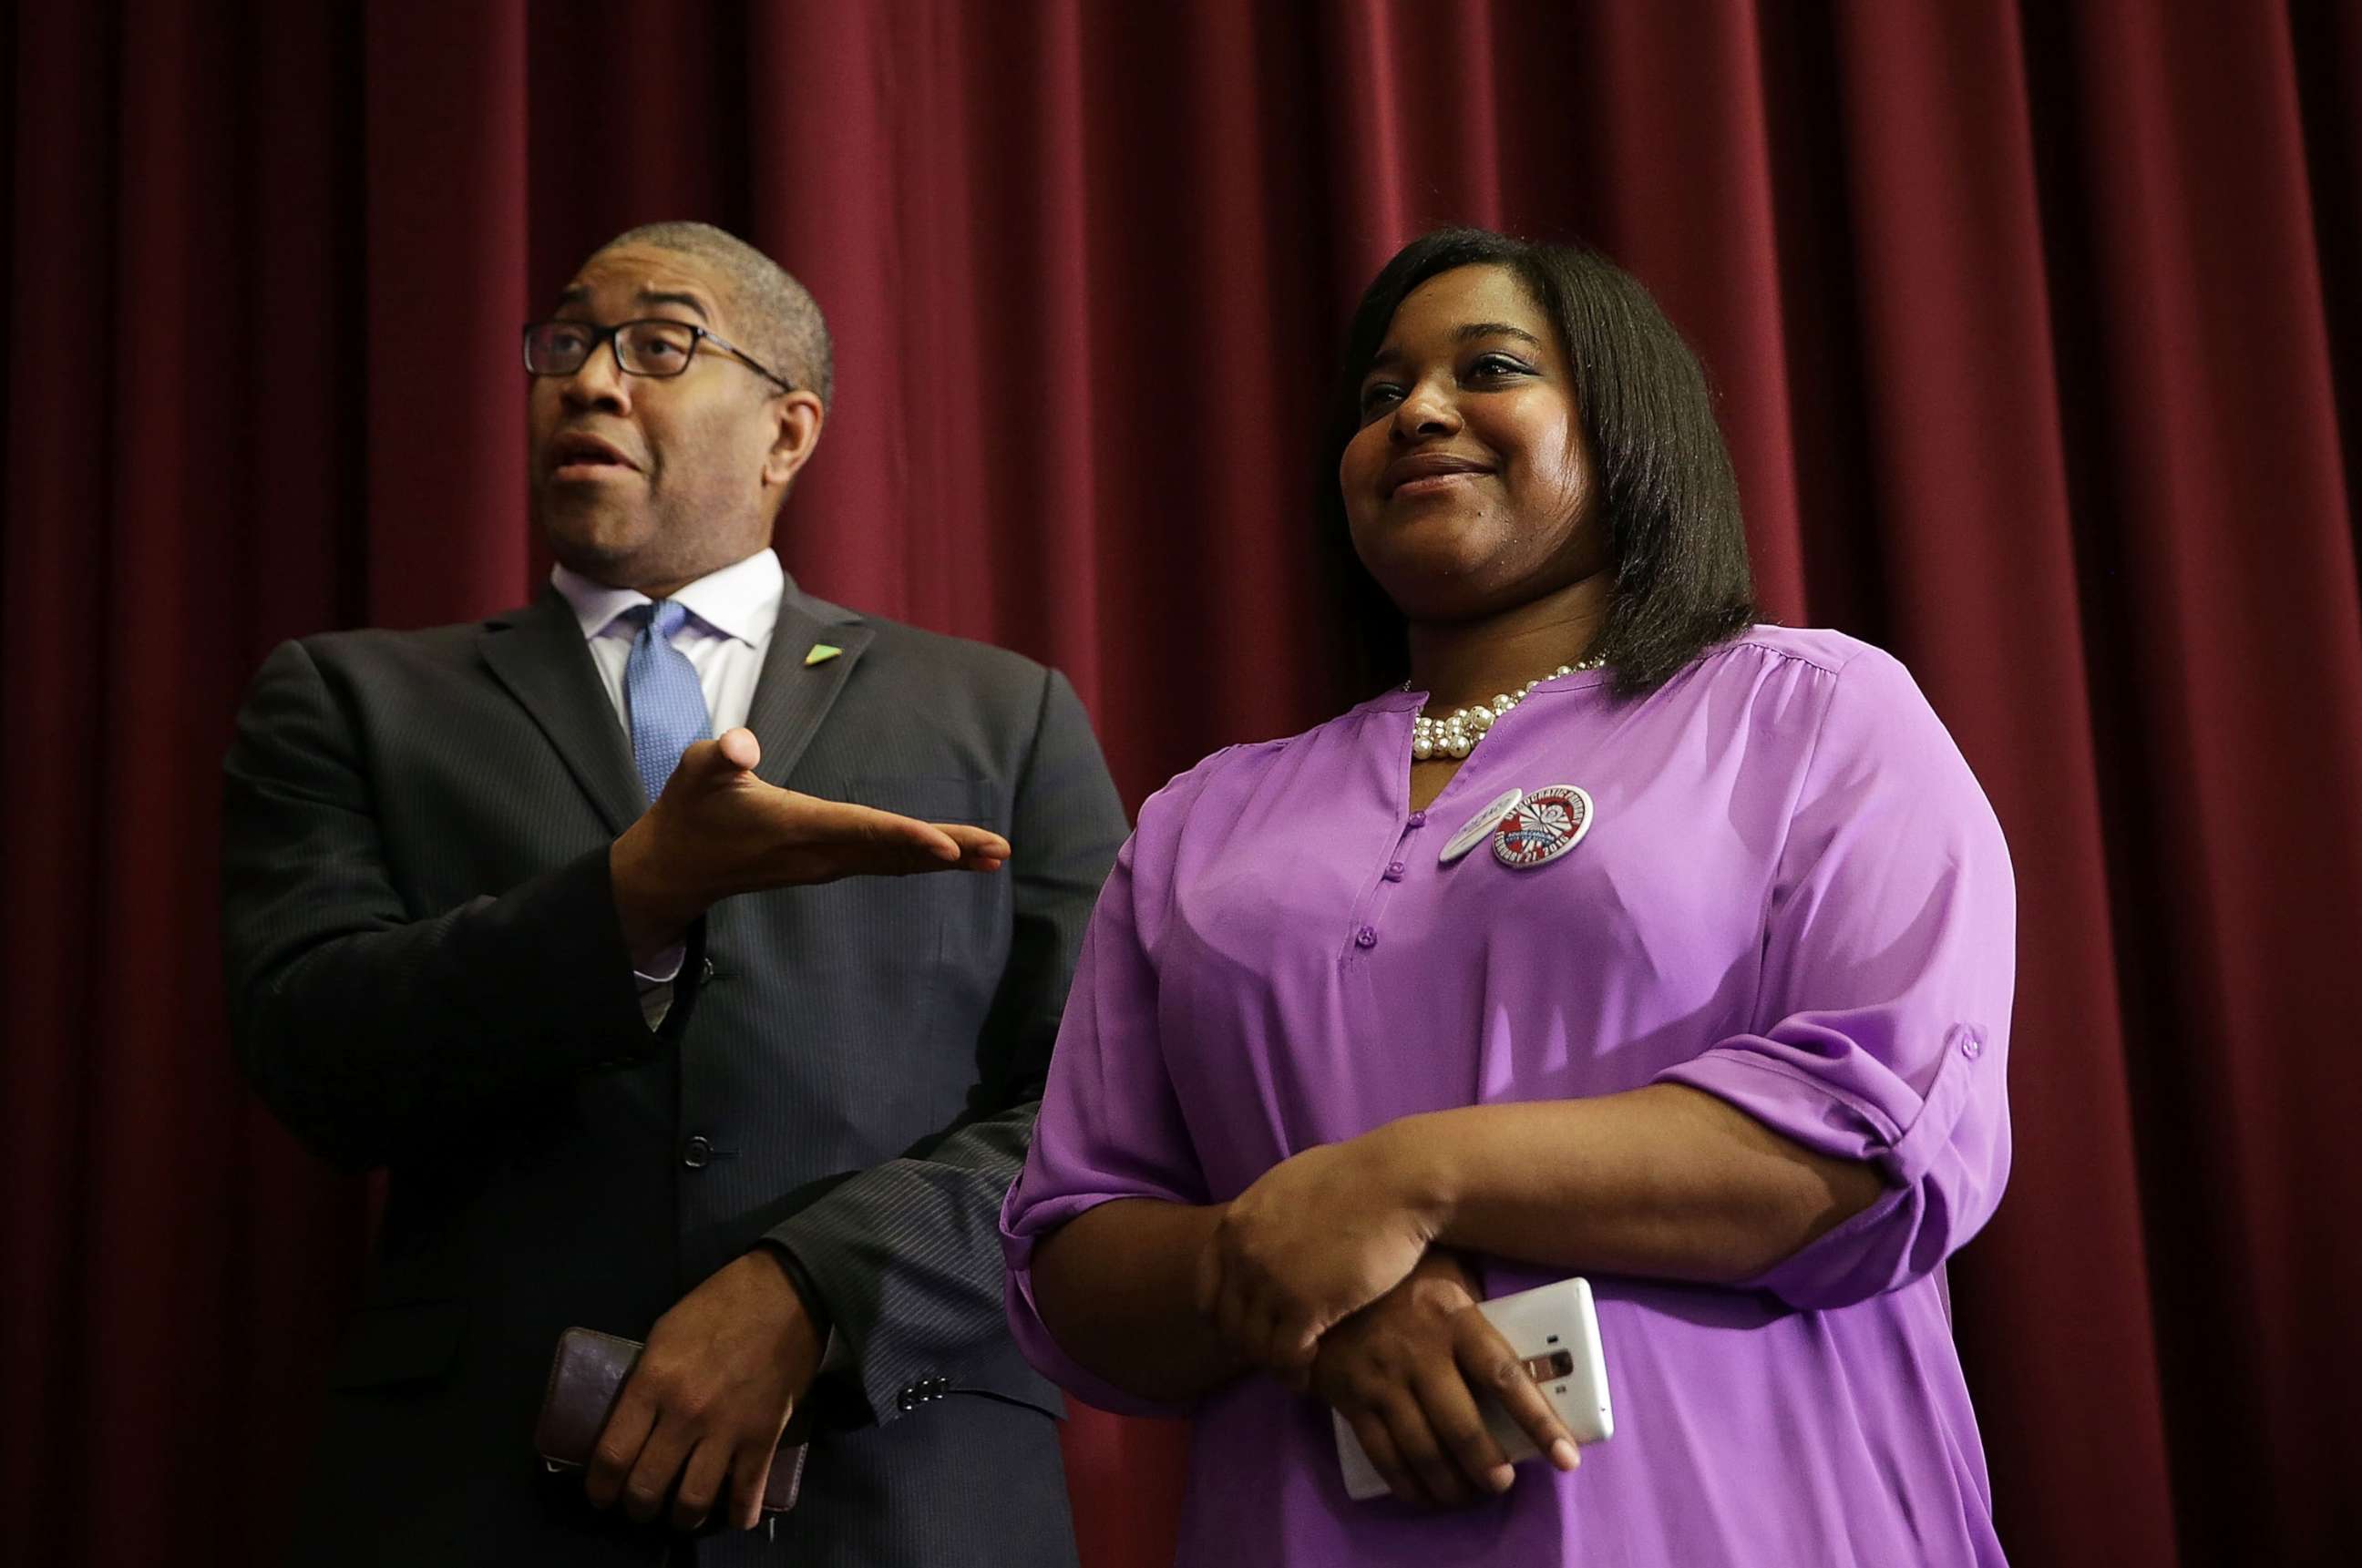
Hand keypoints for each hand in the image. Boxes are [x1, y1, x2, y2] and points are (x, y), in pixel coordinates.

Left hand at [585, 1250, 825, 1531]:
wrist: (785, 1293)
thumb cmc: (718, 1305)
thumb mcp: (664, 1333)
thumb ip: (646, 1380)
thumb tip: (633, 1420)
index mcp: (652, 1383)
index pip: (612, 1456)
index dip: (600, 1489)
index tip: (601, 1497)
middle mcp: (684, 1413)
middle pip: (647, 1487)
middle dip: (637, 1508)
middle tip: (640, 1505)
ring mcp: (726, 1429)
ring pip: (693, 1501)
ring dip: (682, 1519)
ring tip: (682, 1515)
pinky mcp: (764, 1435)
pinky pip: (746, 1492)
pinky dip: (738, 1514)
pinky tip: (735, 1516)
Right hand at [610, 727, 1011, 960]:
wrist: (676, 868)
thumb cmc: (690, 810)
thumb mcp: (695, 770)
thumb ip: (719, 755)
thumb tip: (742, 745)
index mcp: (798, 827)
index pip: (863, 830)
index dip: (907, 836)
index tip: (948, 847)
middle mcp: (821, 853)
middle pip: (896, 852)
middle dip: (949, 850)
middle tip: (1001, 850)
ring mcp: (826, 864)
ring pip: (896, 862)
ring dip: (945, 858)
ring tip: (995, 856)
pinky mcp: (827, 864)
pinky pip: (885, 864)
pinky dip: (921, 860)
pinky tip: (952, 858)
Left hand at [1195, 1126, 1441, 1388]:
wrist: (1396, 1182)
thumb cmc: (1358, 1176)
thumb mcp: (1290, 1184)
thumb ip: (1267, 1215)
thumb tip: (1265, 1228)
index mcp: (1235, 1225)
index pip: (1207, 1291)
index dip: (1224, 1320)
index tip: (1246, 1334)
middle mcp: (1242, 1255)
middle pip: (1228, 1325)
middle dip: (1250, 1347)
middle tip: (1275, 1357)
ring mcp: (1270, 1281)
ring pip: (1255, 1346)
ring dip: (1275, 1363)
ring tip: (1297, 1369)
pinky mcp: (1305, 1305)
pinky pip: (1285, 1356)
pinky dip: (1296, 1370)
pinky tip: (1313, 1370)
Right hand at [1313, 1251, 1579, 1508]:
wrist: (1319, 1272)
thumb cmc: (1400, 1275)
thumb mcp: (1448, 1276)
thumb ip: (1480, 1313)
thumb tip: (1533, 1355)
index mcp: (1452, 1318)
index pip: (1505, 1377)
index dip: (1539, 1421)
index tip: (1566, 1456)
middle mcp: (1418, 1352)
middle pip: (1462, 1428)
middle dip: (1488, 1468)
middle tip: (1501, 1483)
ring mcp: (1381, 1379)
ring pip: (1423, 1451)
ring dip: (1452, 1485)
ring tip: (1469, 1495)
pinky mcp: (1350, 1399)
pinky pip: (1384, 1456)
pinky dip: (1408, 1485)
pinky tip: (1425, 1495)